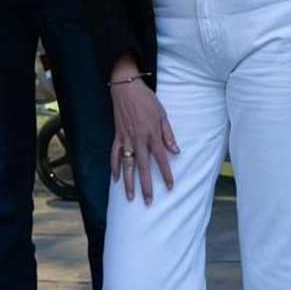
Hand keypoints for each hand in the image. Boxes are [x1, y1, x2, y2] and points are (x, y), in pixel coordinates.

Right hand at [109, 72, 178, 203]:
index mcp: (152, 134)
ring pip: (127, 165)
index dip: (166, 174)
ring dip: (128, 182)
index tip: (170, 187)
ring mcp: (126, 139)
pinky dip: (115, 166)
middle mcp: (138, 140)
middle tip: (148, 201)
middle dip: (146, 186)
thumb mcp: (162, 115)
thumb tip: (175, 151)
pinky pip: (115, 155)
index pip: (161, 159)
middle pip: (143, 167)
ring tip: (130, 197)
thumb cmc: (146, 99)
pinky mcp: (117, 136)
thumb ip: (168, 135)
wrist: (126, 88)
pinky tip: (115, 178)